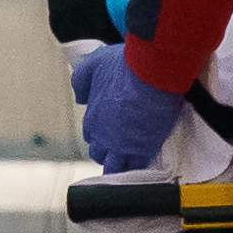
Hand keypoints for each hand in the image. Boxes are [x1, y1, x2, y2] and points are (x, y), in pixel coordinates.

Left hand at [73, 42, 189, 172]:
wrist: (152, 72)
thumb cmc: (125, 65)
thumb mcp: (94, 64)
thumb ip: (81, 81)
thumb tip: (80, 98)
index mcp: (93, 117)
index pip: (91, 135)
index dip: (100, 134)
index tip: (111, 130)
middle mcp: (103, 135)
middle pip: (100, 154)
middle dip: (107, 153)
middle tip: (121, 147)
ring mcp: (122, 145)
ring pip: (115, 167)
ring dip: (121, 166)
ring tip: (131, 164)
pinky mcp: (143, 149)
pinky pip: (137, 168)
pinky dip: (139, 168)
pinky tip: (144, 165)